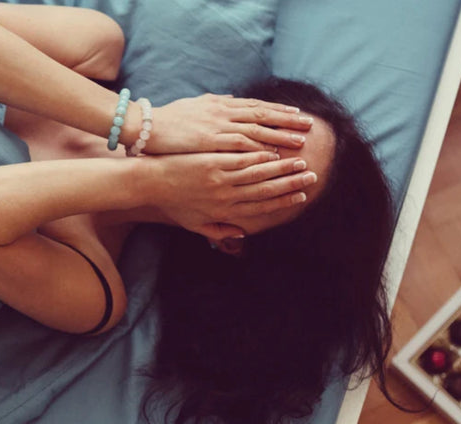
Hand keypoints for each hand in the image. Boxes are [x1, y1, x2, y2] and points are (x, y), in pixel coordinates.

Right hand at [139, 94, 313, 154]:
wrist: (146, 126)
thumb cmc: (168, 119)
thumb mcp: (194, 104)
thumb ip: (214, 103)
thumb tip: (229, 99)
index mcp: (220, 103)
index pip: (256, 105)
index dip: (278, 110)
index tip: (296, 113)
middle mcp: (223, 112)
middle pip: (262, 115)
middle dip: (287, 121)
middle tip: (309, 125)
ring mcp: (217, 126)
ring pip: (256, 130)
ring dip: (278, 137)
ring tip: (299, 143)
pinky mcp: (210, 142)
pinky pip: (239, 145)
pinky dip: (257, 149)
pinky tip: (273, 155)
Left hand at [144, 151, 315, 237]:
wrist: (150, 184)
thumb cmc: (172, 203)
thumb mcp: (194, 224)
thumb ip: (218, 230)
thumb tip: (239, 234)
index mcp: (224, 210)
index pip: (260, 206)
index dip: (283, 201)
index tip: (301, 196)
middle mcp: (226, 196)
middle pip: (265, 190)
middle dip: (290, 184)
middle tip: (311, 177)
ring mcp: (220, 177)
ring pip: (258, 174)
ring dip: (281, 169)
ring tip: (300, 161)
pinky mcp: (212, 161)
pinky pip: (241, 159)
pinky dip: (259, 156)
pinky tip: (274, 152)